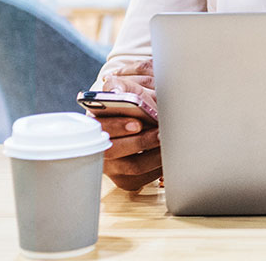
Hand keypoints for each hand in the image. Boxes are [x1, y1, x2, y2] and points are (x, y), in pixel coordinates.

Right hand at [98, 60, 161, 190]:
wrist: (137, 124)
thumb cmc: (131, 108)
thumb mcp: (125, 92)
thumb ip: (121, 86)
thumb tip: (115, 88)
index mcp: (95, 124)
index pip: (99, 128)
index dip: (117, 126)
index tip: (137, 123)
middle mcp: (99, 147)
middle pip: (113, 151)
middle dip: (139, 142)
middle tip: (160, 134)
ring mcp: (112, 166)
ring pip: (132, 166)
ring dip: (153, 155)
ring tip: (169, 143)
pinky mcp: (126, 179)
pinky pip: (142, 178)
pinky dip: (158, 167)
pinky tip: (169, 155)